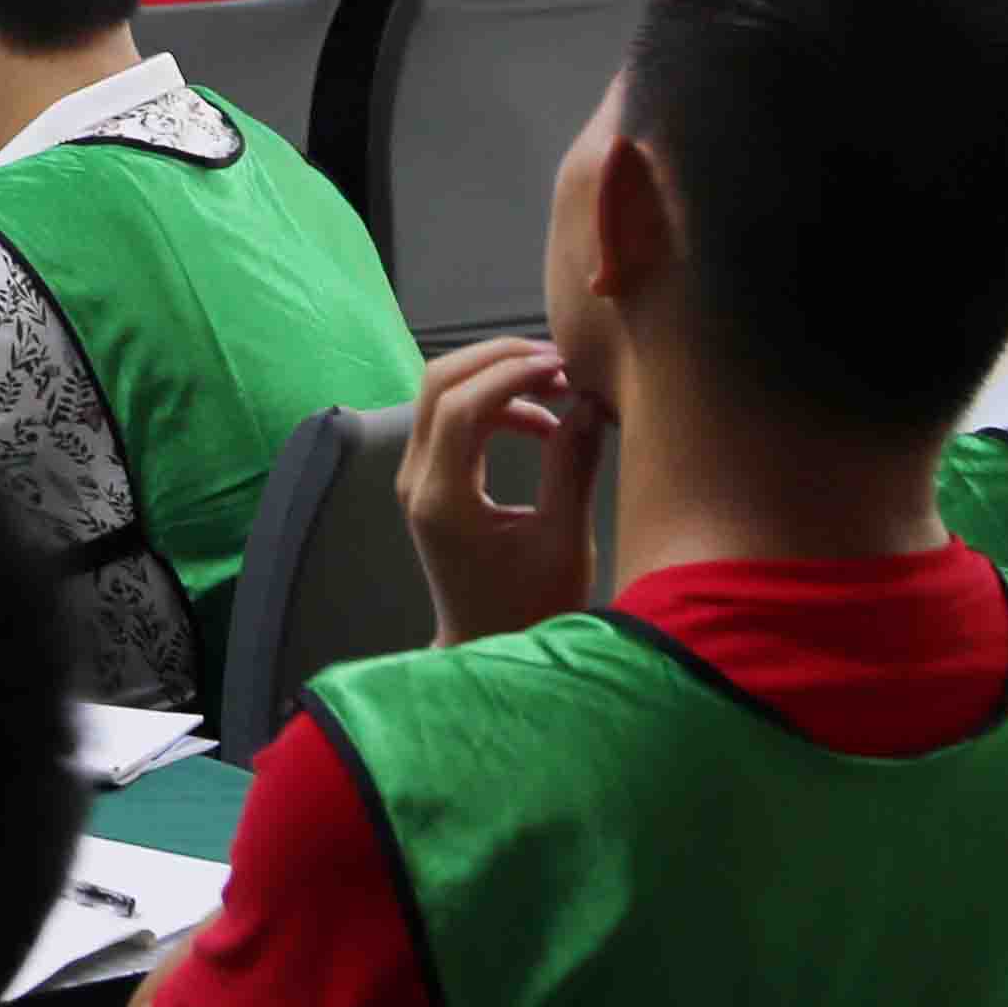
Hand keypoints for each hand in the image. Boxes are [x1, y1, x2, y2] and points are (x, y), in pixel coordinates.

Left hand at [400, 335, 606, 646]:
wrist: (489, 647)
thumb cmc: (529, 608)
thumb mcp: (563, 542)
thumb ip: (572, 468)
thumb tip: (589, 403)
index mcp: (443, 498)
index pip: (462, 405)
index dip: (512, 374)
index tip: (564, 368)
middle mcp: (418, 481)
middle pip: (440, 383)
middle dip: (500, 360)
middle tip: (560, 364)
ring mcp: (418, 478)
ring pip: (443, 394)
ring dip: (498, 379)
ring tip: (560, 391)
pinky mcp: (430, 480)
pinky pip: (452, 418)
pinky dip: (494, 404)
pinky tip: (542, 424)